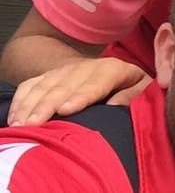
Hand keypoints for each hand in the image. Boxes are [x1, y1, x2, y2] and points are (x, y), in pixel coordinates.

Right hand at [8, 58, 149, 125]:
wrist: (113, 72)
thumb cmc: (131, 87)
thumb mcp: (143, 88)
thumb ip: (134, 96)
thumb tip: (117, 105)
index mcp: (113, 69)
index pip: (96, 82)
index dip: (81, 95)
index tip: (66, 109)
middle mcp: (86, 67)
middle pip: (65, 85)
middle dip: (48, 104)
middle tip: (35, 124)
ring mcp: (65, 71)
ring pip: (44, 85)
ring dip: (30, 104)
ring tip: (22, 125)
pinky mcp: (50, 76)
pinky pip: (31, 85)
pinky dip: (20, 100)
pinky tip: (15, 118)